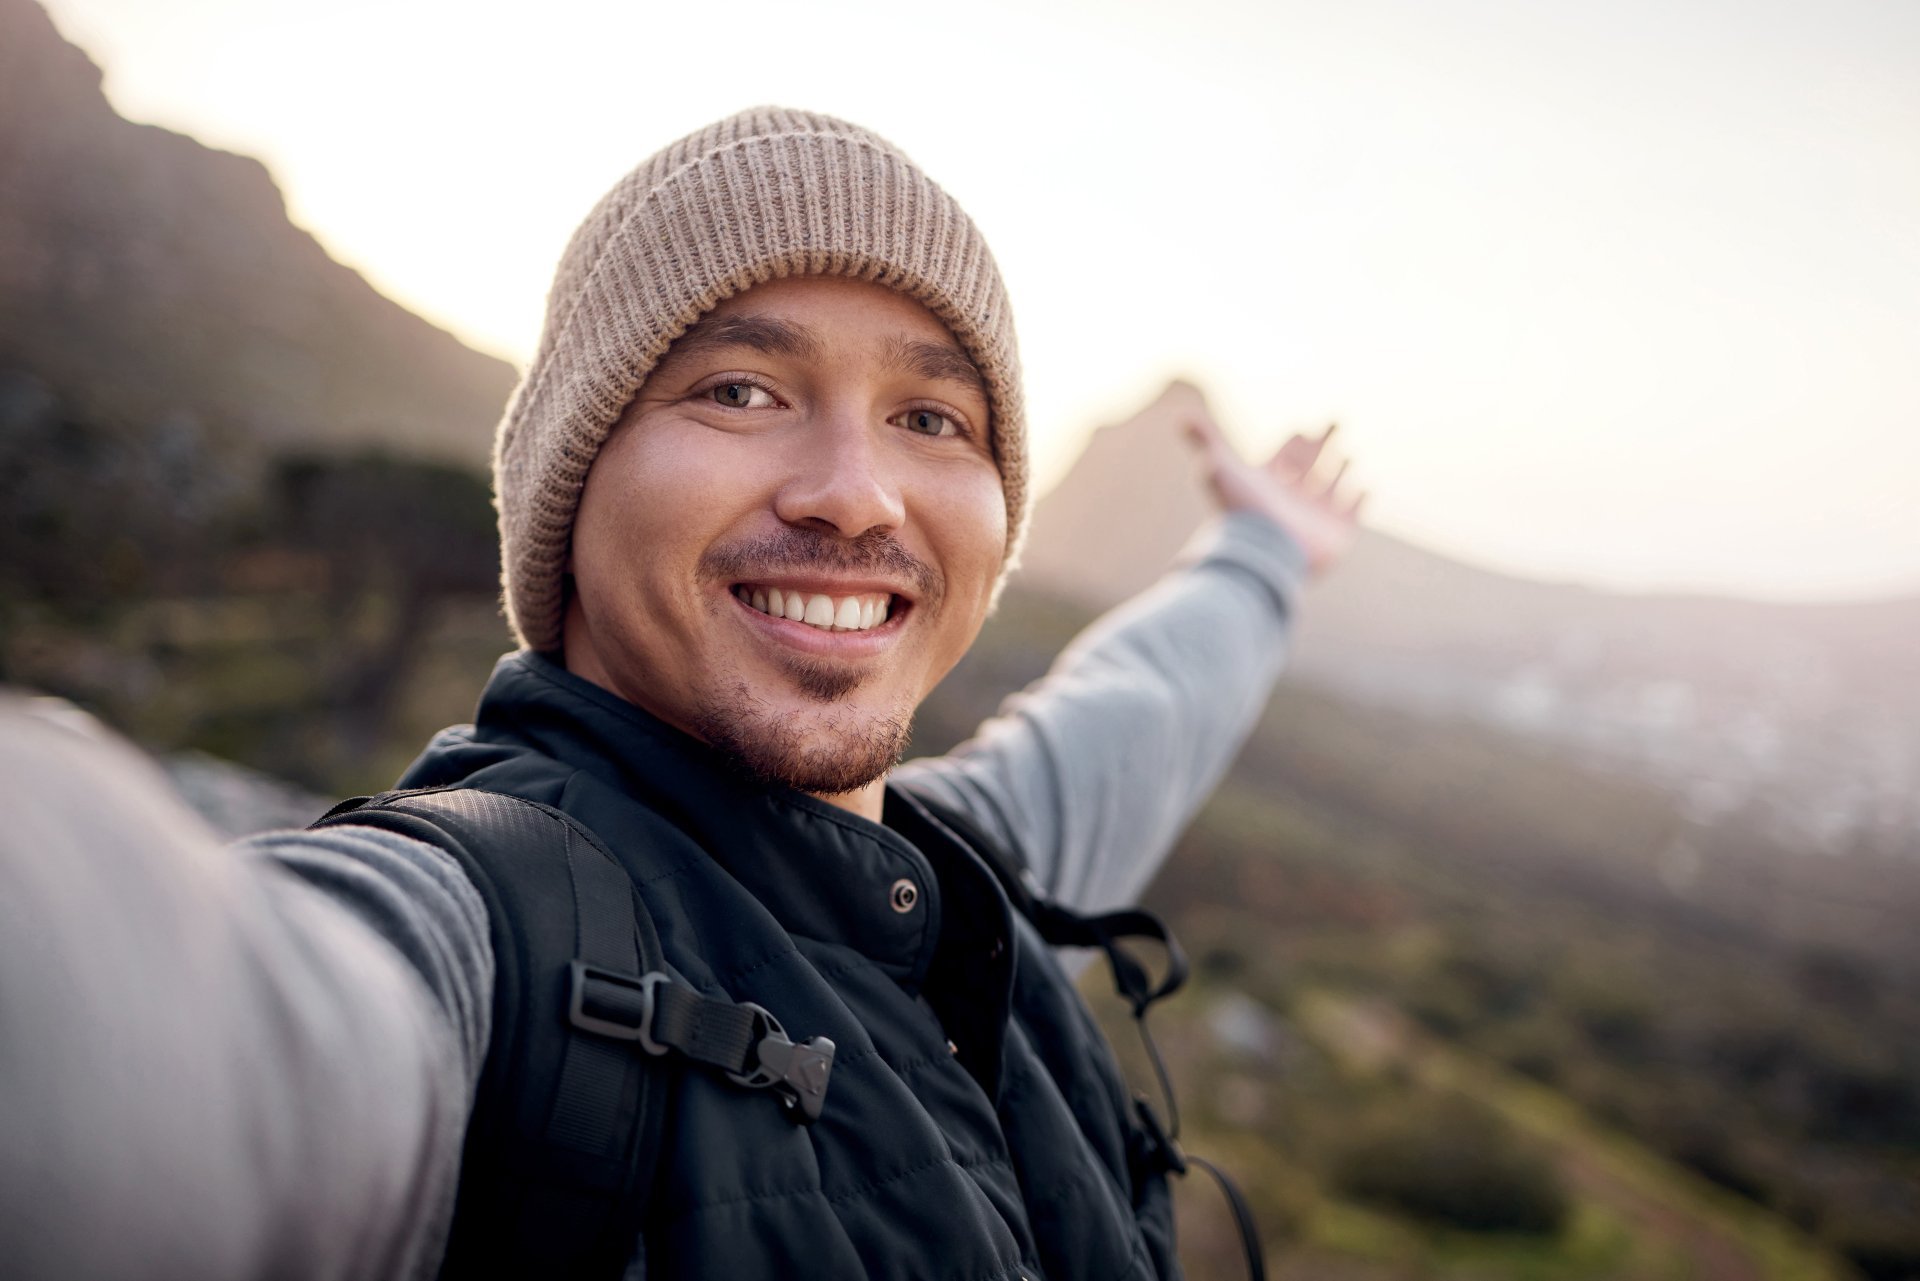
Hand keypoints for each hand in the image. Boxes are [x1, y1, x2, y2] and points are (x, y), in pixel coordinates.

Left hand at [1183, 412, 1364, 579]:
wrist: (1266, 554)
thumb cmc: (1244, 512)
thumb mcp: (1220, 468)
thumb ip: (1205, 440)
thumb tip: (1180, 416)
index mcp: (1269, 485)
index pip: (1284, 458)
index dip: (1293, 443)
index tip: (1301, 428)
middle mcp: (1293, 499)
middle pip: (1309, 466)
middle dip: (1320, 445)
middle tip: (1334, 421)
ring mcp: (1316, 516)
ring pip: (1330, 489)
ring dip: (1339, 471)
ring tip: (1347, 456)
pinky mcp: (1336, 533)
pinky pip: (1351, 514)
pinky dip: (1358, 501)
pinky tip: (1364, 489)